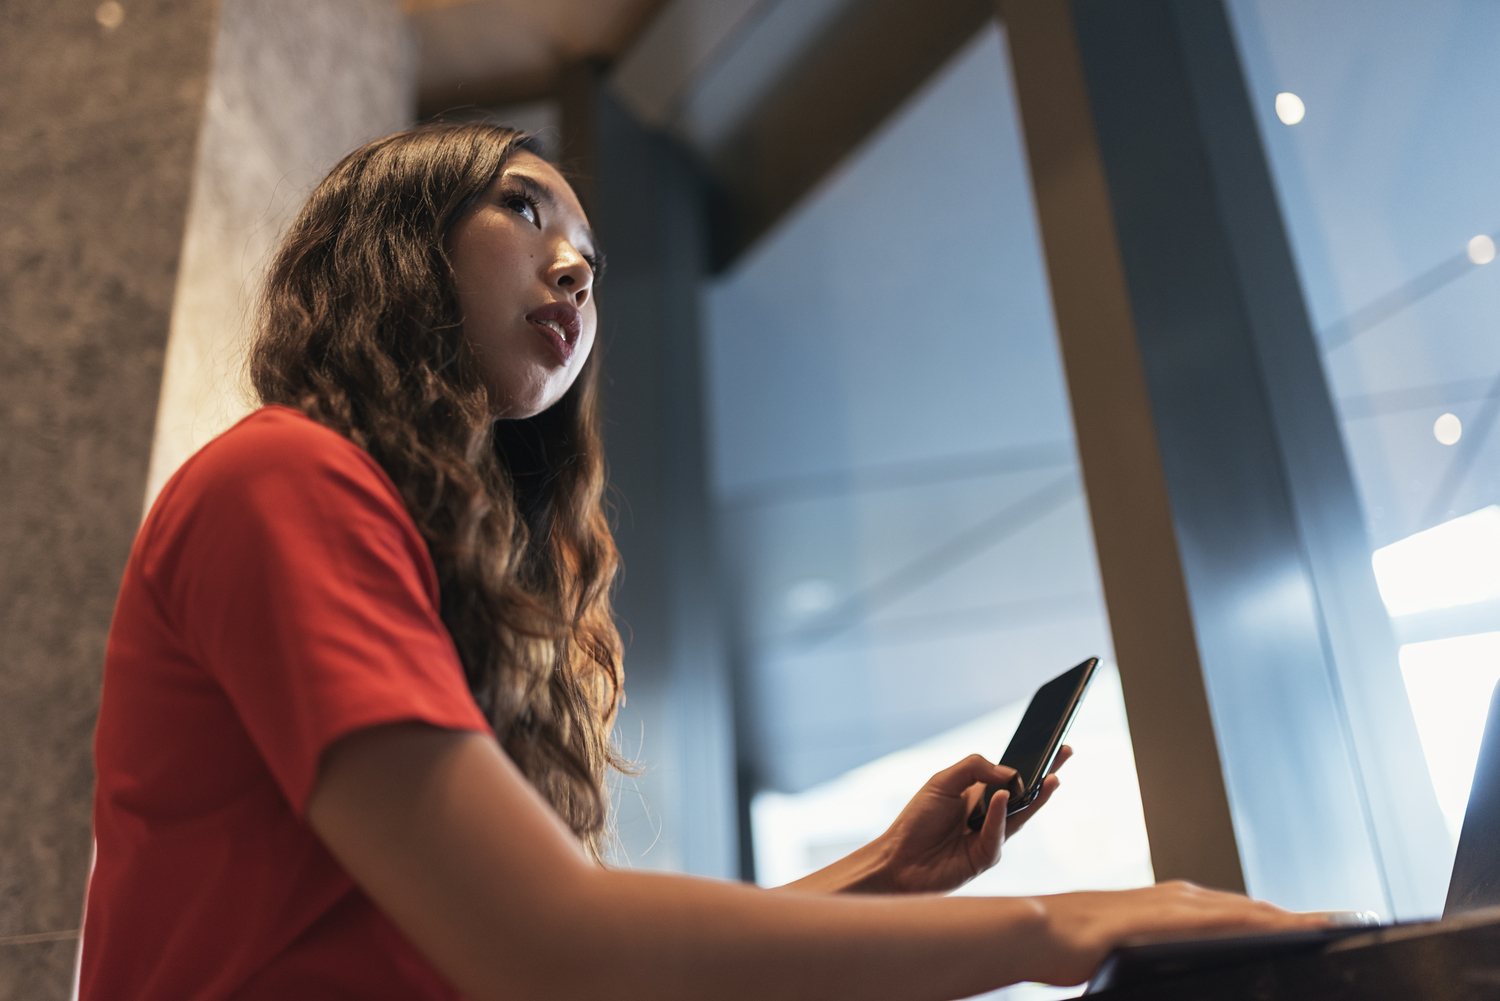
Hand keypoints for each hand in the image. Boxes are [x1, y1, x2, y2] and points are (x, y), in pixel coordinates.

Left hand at [872, 748, 1071, 894]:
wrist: (897, 858)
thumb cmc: (917, 820)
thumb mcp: (942, 782)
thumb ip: (973, 768)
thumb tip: (1010, 772)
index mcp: (979, 796)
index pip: (1012, 777)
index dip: (1032, 764)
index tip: (1054, 746)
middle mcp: (989, 817)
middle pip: (1026, 796)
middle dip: (1047, 777)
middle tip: (1064, 757)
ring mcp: (990, 838)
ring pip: (1021, 817)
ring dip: (1036, 798)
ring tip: (1049, 778)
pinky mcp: (985, 858)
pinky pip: (998, 835)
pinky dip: (1001, 816)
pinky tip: (1003, 800)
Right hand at [1027, 881, 1333, 985]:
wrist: (1038, 929)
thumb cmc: (1072, 946)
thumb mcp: (1124, 951)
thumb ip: (1154, 954)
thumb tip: (1174, 970)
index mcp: (1173, 906)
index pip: (1241, 914)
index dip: (1283, 920)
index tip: (1322, 927)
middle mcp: (1182, 898)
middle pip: (1256, 909)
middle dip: (1303, 917)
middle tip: (1350, 922)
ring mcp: (1177, 904)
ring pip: (1251, 911)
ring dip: (1294, 917)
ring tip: (1337, 925)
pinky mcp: (1171, 916)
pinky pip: (1230, 920)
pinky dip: (1265, 922)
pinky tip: (1291, 929)